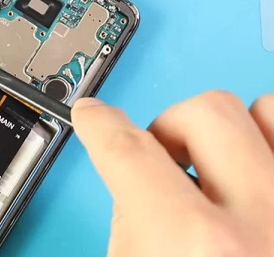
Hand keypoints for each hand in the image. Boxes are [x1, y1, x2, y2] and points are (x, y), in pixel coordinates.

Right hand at [71, 91, 273, 255]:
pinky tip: (254, 170)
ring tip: (219, 166)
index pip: (129, 153)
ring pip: (263, 109)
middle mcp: (262, 218)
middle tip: (163, 159)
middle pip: (202, 114)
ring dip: (232, 131)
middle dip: (170, 128)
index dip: (100, 125)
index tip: (96, 116)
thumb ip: (130, 225)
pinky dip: (267, 141)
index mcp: (195, 243)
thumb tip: (133, 181)